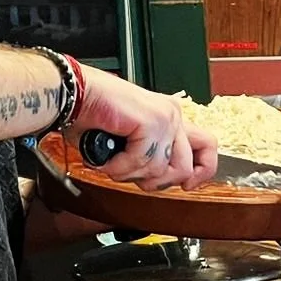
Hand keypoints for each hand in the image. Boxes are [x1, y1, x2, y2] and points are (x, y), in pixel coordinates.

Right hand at [70, 71, 218, 189]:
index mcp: (169, 117)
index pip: (207, 146)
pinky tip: (107, 158)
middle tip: (131, 174)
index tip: (187, 186)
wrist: (72, 94)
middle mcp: (172, 115)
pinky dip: (119, 167)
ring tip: (112, 162)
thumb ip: (149, 157)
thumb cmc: (91, 116)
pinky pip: (142, 162)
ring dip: (130, 174)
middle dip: (156, 182)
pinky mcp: (151, 121)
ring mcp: (164, 117)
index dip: (202, 171)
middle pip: (185, 167)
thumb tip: (159, 180)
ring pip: (161, 170)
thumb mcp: (129, 142)